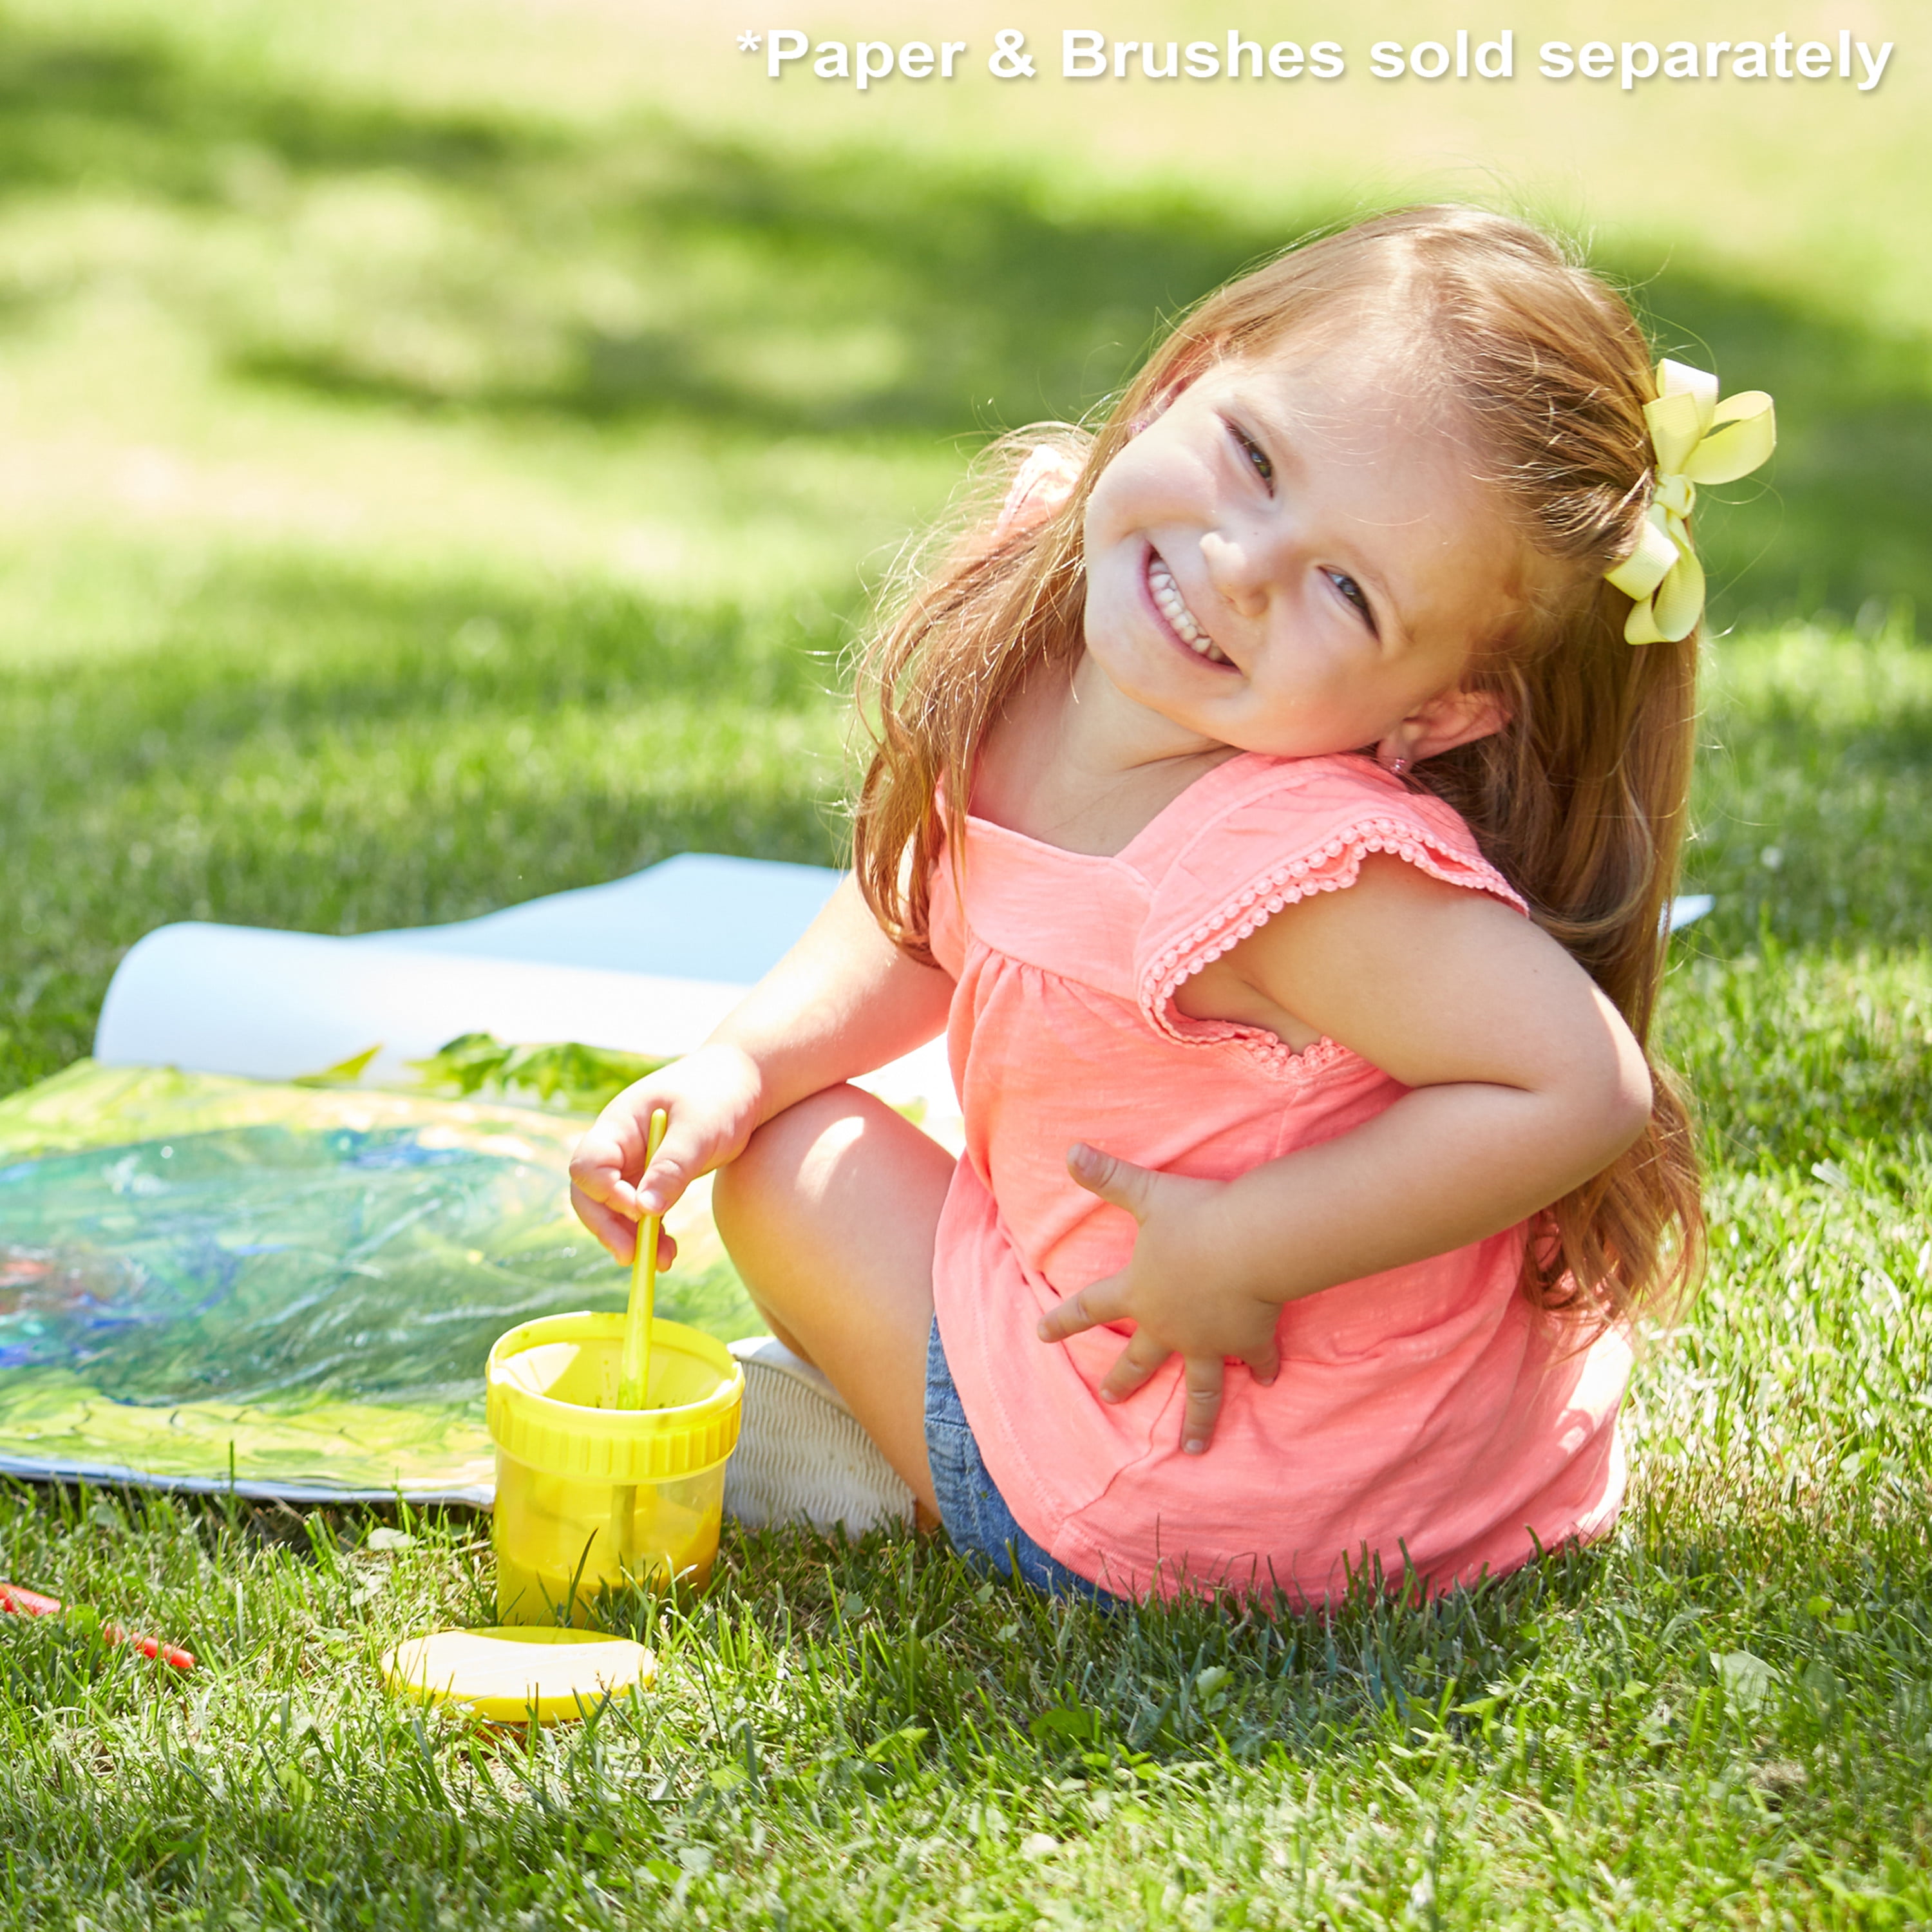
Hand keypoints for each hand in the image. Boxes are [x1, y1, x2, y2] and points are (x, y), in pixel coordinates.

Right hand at [568, 1043, 764, 1265]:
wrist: (744, 1084)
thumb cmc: (719, 1095)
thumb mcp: (700, 1128)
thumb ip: (672, 1166)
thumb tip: (644, 1211)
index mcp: (619, 1124)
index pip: (589, 1165)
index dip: (605, 1193)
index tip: (638, 1210)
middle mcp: (619, 1147)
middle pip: (591, 1194)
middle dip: (607, 1226)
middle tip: (630, 1256)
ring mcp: (635, 1164)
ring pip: (615, 1210)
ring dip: (631, 1238)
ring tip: (661, 1262)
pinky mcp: (655, 1180)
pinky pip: (642, 1214)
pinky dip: (651, 1235)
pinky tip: (669, 1255)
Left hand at [1035, 1143, 1280, 1455]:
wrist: (1252, 1243)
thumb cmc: (1196, 1216)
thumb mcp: (1146, 1192)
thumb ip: (1107, 1175)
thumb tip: (1069, 1149)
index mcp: (1138, 1292)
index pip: (1090, 1308)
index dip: (1064, 1320)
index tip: (1041, 1335)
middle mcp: (1170, 1325)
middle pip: (1141, 1360)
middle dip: (1124, 1380)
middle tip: (1109, 1397)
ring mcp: (1210, 1340)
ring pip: (1200, 1388)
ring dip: (1196, 1419)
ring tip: (1192, 1447)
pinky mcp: (1249, 1340)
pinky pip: (1258, 1360)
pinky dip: (1265, 1368)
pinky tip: (1269, 1380)